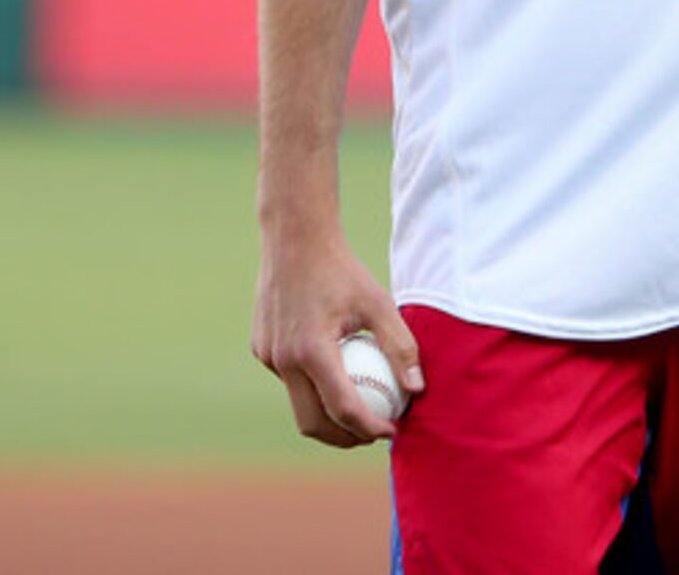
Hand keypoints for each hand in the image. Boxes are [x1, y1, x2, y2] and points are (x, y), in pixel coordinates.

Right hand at [251, 225, 423, 447]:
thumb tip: (417, 389)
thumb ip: (400, 347)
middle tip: (373, 433)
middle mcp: (283, 360)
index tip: (391, 431)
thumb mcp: (378, 303)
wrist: (294, 240)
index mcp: (312, 351)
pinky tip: (336, 375)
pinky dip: (311, 388)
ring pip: (297, 403)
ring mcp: (267, 356)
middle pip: (312, 422)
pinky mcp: (261, 349)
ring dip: (326, 416)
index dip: (370, 428)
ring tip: (358, 412)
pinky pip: (288, 380)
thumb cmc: (342, 270)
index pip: (343, 409)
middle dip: (344, 438)